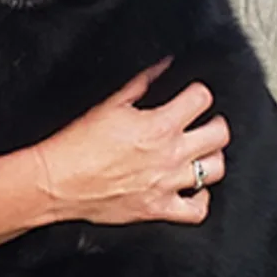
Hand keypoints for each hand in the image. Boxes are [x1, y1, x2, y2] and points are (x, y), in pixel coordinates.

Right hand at [31, 61, 228, 226]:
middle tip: (205, 121)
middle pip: (219, 135)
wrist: (58, 181)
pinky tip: (194, 188)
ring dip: (211, 158)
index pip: (201, 98)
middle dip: (215, 123)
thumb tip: (162, 66)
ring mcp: (167, 184)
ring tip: (201, 151)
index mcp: (159, 125)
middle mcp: (170, 155)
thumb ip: (141, 83)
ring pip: (215, 170)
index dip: (199, 92)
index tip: (193, 94)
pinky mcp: (158, 209)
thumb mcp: (110, 103)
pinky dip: (201, 199)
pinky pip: (197, 210)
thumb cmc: (76, 145)